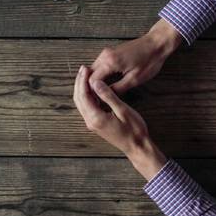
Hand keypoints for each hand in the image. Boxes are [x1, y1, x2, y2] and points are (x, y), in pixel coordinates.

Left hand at [73, 64, 166, 179]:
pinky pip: (87, 108)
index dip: (83, 80)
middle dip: (79, 82)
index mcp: (96, 118)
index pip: (84, 95)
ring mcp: (92, 124)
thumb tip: (96, 82)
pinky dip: (86, 96)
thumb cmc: (134, 130)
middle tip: (83, 69)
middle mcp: (90, 122)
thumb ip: (108, 96)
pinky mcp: (96, 124)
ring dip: (82, 89)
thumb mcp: (123, 110)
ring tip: (86, 75)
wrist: (137, 147)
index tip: (85, 69)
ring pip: (81, 103)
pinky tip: (91, 88)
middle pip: (79, 99)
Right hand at [89, 19, 183, 93]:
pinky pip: (98, 65)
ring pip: (92, 70)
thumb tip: (106, 97)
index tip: (97, 102)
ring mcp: (106, 52)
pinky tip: (106, 83)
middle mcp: (105, 55)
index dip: (93, 93)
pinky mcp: (110, 52)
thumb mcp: (135, 79)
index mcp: (110, 62)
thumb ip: (117, 88)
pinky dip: (99, 75)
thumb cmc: (149, 61)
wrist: (156, 43)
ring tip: (102, 93)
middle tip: (98, 100)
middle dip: (92, 88)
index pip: (91, 81)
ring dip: (95, 81)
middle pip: (89, 75)